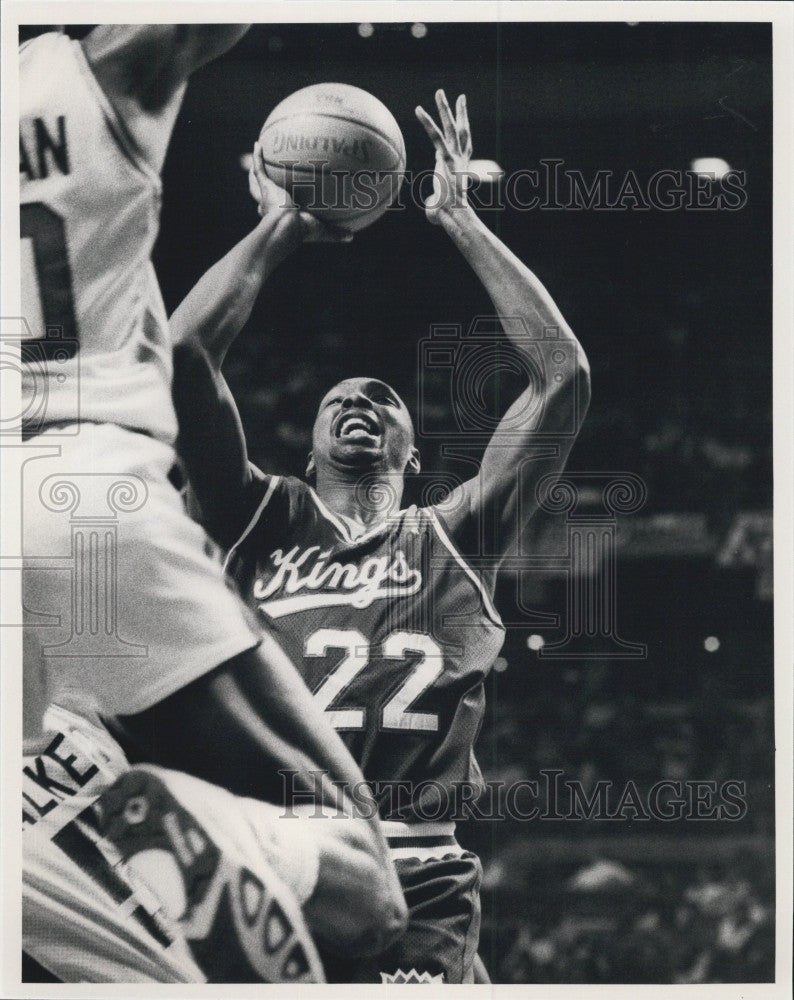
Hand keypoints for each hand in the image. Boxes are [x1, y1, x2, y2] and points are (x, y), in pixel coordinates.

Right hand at [248, 141, 352, 242]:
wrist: (286, 226)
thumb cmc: (302, 231)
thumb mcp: (322, 231)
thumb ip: (335, 232)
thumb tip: (351, 237)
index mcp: (282, 215)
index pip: (279, 212)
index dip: (279, 209)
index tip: (284, 203)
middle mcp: (271, 204)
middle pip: (265, 195)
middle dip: (265, 189)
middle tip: (268, 183)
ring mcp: (267, 194)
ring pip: (260, 180)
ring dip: (258, 168)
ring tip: (259, 155)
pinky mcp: (265, 186)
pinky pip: (259, 168)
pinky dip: (257, 156)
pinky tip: (258, 143)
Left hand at [415, 89, 472, 225]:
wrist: (454, 215)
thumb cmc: (446, 215)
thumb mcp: (439, 206)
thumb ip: (434, 204)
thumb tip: (430, 212)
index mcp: (460, 165)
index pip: (464, 143)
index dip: (464, 126)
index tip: (462, 112)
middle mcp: (460, 158)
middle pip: (460, 130)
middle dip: (457, 112)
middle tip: (456, 96)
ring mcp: (454, 156)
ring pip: (449, 127)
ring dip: (444, 108)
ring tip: (439, 92)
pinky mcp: (446, 157)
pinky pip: (434, 136)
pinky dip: (426, 122)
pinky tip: (419, 109)